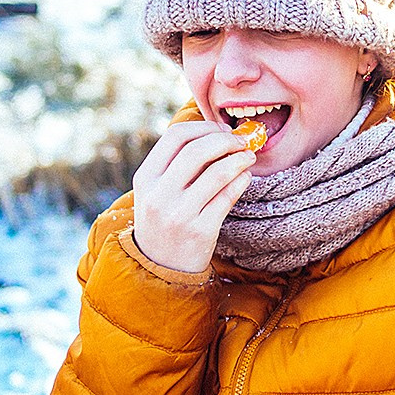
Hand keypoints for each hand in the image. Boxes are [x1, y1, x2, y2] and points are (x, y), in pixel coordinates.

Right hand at [129, 120, 256, 272]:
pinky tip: (245, 177)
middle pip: (198, 150)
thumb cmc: (165, 219)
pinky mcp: (200, 231)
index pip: (176, 135)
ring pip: (217, 172)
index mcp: (146, 178)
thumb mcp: (157, 190)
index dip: (204, 127)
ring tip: (249, 156)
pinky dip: (242, 181)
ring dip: (240, 159)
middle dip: (226, 140)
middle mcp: (159, 195)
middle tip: (243, 140)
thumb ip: (177, 164)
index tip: (222, 129)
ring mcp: (179, 214)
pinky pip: (228, 196)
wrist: (161, 267)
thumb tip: (218, 133)